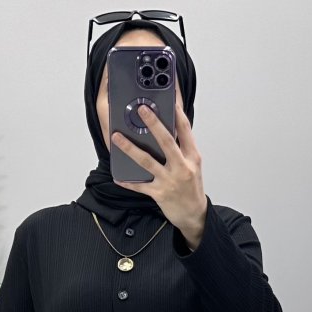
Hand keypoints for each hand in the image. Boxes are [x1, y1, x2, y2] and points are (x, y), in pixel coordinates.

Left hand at [111, 85, 206, 244]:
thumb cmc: (192, 187)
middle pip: (166, 141)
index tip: (170, 96)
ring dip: (130, 148)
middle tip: (142, 109)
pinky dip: (128, 182)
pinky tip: (117, 177)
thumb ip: (182, 147)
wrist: (195, 215)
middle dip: (153, 124)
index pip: (185, 130)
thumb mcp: (193, 164)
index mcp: (192, 156)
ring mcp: (170, 180)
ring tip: (116, 137)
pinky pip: (140, 186)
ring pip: (147, 161)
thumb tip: (166, 128)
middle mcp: (182, 167)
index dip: (178, 112)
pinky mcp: (159, 194)